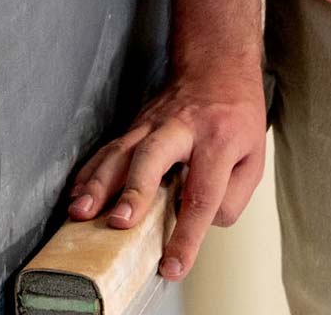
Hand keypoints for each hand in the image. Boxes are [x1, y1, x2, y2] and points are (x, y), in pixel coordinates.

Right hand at [64, 63, 269, 282]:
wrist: (215, 65)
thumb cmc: (236, 116)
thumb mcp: (254, 158)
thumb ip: (231, 199)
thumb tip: (198, 224)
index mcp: (218, 141)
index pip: (202, 194)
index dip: (186, 234)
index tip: (173, 265)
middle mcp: (180, 129)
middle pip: (153, 158)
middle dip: (134, 191)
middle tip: (120, 222)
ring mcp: (151, 124)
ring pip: (121, 151)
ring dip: (99, 183)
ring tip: (82, 213)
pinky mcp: (134, 125)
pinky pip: (108, 149)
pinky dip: (89, 173)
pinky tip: (76, 195)